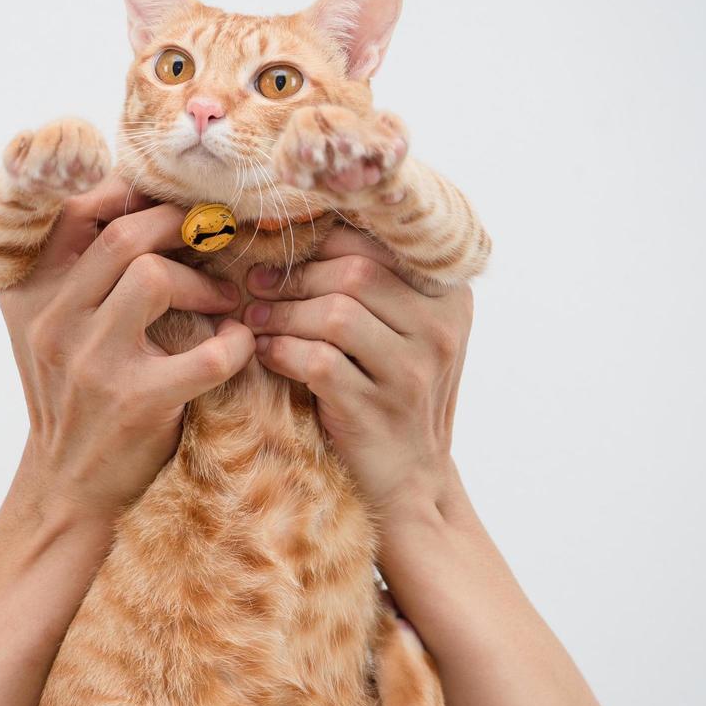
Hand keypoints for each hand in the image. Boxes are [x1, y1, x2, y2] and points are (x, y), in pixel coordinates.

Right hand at [0, 175, 253, 522]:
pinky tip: (237, 344)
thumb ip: (78, 269)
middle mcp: (52, 321)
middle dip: (181, 226)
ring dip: (205, 283)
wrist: (68, 485)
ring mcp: (91, 361)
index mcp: (30, 292)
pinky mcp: (135, 402)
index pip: (76, 211)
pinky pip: (206, 352)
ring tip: (225, 299)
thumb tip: (141, 195)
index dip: (133, 193)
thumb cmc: (74, 395)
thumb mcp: (52, 326)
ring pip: (154, 277)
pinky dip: (236, 343)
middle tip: (214, 237)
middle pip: (121, 235)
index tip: (173, 202)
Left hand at [242, 228, 472, 510]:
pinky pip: (317, 361)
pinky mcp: (376, 409)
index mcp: (449, 296)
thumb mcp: (402, 333)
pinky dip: (282, 352)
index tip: (281, 253)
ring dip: (282, 314)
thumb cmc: (391, 393)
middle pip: (354, 273)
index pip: (378, 244)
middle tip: (257, 287)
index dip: (320, 243)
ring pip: (334, 314)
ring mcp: (412, 372)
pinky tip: (267, 353)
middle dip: (295, 278)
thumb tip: (300, 227)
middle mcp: (440, 328)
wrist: (410, 479)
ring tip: (256, 320)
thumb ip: (373, 284)